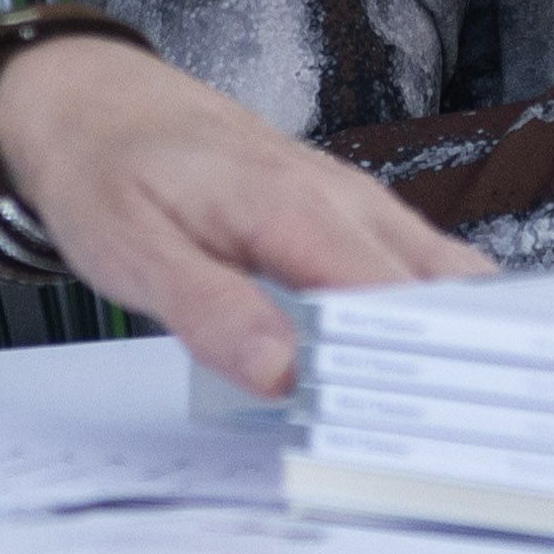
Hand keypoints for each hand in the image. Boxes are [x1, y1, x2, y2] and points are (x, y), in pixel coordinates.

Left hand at [0, 35, 484, 395]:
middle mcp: (343, 198)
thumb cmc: (109, 172)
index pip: (390, 301)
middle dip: (453, 369)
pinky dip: (431, 318)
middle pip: (441, 293)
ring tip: (437, 423)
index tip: (410, 437)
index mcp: (295, 207)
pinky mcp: (352, 213)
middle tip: (436, 450)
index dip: (414, 372)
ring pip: (447, 278)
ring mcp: (356, 202)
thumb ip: (210, 311)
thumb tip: (282, 372)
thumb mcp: (133, 251)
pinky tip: (412, 370)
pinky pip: (420, 267)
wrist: (99, 103)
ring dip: (454, 345)